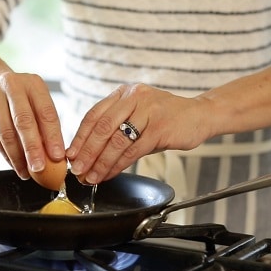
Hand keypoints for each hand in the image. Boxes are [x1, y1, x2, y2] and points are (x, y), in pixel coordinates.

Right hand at [0, 71, 64, 179]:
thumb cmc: (20, 94)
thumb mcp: (36, 98)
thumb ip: (46, 122)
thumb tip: (56, 154)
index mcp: (33, 84)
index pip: (45, 112)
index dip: (52, 136)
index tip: (58, 156)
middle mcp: (12, 87)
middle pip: (23, 122)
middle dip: (32, 148)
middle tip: (40, 168)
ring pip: (6, 132)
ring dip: (17, 156)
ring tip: (27, 172)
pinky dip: (6, 154)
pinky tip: (15, 165)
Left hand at [66, 83, 211, 184]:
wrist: (200, 115)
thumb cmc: (165, 118)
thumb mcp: (137, 116)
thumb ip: (115, 129)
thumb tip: (88, 154)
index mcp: (123, 93)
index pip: (94, 115)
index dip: (79, 137)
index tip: (70, 154)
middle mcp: (133, 97)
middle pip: (102, 127)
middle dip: (87, 152)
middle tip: (77, 169)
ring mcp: (148, 111)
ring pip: (116, 141)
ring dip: (101, 162)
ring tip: (91, 176)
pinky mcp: (160, 128)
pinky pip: (133, 150)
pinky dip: (118, 165)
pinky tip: (110, 174)